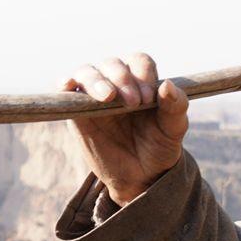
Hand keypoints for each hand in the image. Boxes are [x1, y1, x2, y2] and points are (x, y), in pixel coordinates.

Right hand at [65, 52, 188, 204]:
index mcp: (141, 80)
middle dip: (122, 78)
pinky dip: (64, 83)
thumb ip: (176, 106)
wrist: (140, 177)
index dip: (143, 75)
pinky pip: (65, 90)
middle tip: (133, 103)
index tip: (148, 99)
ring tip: (107, 97)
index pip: (139, 62)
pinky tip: (68, 85)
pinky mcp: (77, 110)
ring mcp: (95, 95)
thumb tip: (166, 85)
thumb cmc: (158, 148)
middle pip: (113, 63)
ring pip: (88, 71)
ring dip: (96, 80)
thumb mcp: (174, 129)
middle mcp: (117, 82)